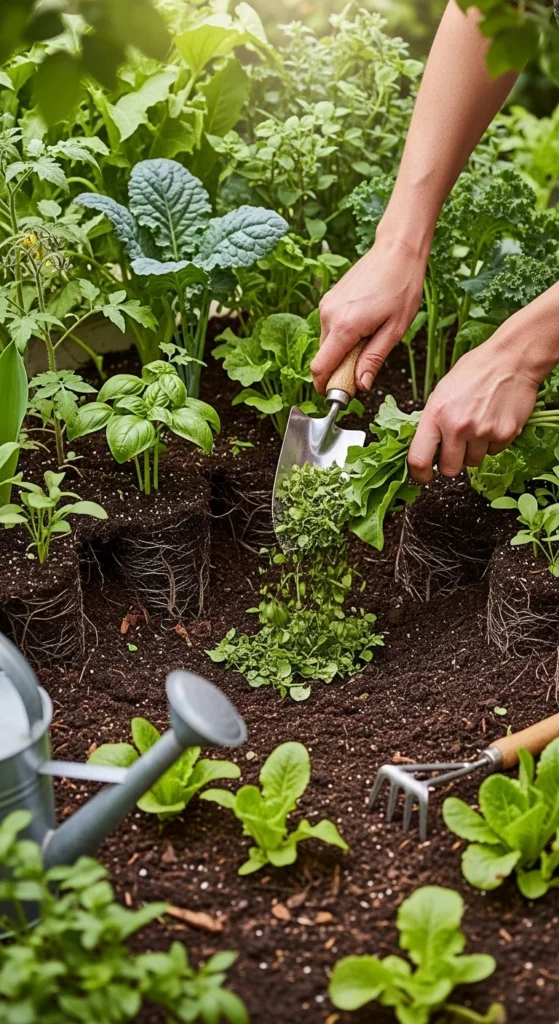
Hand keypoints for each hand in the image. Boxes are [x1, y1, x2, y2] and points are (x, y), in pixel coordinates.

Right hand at [310, 234, 426, 395]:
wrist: (397, 250)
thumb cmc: (401, 287)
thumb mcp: (394, 330)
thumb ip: (373, 359)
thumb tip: (361, 385)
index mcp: (344, 326)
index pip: (320, 368)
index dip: (326, 386)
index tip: (340, 394)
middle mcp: (328, 315)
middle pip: (323, 358)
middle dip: (338, 370)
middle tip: (364, 369)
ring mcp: (326, 305)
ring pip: (327, 343)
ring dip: (342, 351)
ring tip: (370, 339)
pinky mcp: (329, 299)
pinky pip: (330, 328)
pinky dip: (342, 336)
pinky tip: (365, 325)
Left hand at [407, 330, 540, 483]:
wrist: (511, 359)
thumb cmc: (475, 371)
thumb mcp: (441, 393)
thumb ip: (432, 422)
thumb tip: (425, 447)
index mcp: (436, 415)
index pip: (418, 459)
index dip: (419, 474)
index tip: (422, 476)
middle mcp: (458, 426)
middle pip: (449, 469)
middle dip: (451, 463)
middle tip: (456, 447)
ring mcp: (482, 432)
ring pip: (473, 462)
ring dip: (474, 451)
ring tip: (478, 425)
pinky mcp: (504, 434)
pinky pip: (494, 452)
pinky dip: (492, 442)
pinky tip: (493, 421)